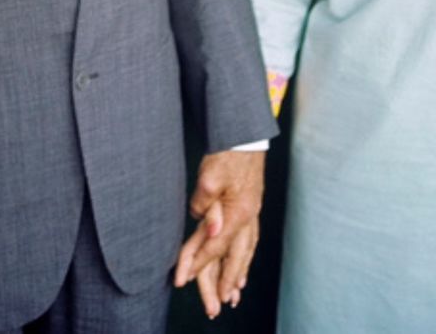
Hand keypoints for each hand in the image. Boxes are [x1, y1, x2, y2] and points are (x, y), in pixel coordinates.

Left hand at [174, 149, 263, 302]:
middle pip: (237, 256)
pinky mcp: (251, 203)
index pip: (215, 246)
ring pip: (247, 249)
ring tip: (236, 290)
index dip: (198, 264)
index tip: (183, 279)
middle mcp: (248, 216)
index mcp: (238, 212)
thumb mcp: (211, 176)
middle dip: (226, 280)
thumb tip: (208, 230)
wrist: (244, 132)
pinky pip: (250, 237)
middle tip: (220, 304)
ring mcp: (252, 210)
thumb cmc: (227, 152)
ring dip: (239, 271)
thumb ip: (207, 205)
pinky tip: (244, 258)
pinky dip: (246, 254)